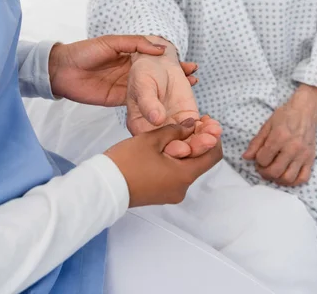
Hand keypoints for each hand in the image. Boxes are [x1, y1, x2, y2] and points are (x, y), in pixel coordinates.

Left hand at [49, 36, 197, 105]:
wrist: (61, 71)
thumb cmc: (84, 52)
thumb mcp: (111, 42)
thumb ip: (135, 44)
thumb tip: (160, 48)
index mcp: (132, 54)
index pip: (158, 58)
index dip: (173, 62)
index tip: (191, 66)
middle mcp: (133, 71)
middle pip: (159, 76)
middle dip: (176, 79)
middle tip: (194, 81)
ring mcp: (128, 87)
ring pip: (154, 91)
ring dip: (169, 94)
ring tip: (186, 97)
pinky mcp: (121, 101)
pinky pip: (140, 105)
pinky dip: (154, 107)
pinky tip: (167, 110)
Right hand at [105, 118, 223, 207]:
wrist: (102, 187)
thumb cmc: (126, 162)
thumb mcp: (151, 139)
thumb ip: (175, 129)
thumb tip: (192, 124)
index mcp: (184, 175)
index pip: (213, 155)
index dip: (213, 137)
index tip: (204, 123)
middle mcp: (182, 188)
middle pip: (199, 161)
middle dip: (196, 141)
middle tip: (188, 124)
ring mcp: (170, 194)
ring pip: (185, 167)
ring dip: (183, 150)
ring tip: (171, 133)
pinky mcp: (159, 194)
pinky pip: (173, 175)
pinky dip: (172, 160)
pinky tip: (161, 148)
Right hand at [126, 37, 218, 156]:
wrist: (157, 61)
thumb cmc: (143, 73)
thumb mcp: (142, 85)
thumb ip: (148, 102)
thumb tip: (155, 118)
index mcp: (140, 127)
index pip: (156, 145)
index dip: (170, 148)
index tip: (184, 149)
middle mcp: (157, 131)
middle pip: (176, 146)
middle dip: (194, 147)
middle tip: (208, 141)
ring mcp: (174, 126)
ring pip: (191, 140)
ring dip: (205, 139)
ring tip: (215, 132)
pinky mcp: (188, 118)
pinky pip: (199, 129)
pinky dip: (208, 129)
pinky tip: (214, 126)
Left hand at [243, 84, 316, 185]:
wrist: (306, 111)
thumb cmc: (285, 116)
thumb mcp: (267, 126)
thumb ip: (256, 142)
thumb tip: (246, 157)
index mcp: (279, 137)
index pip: (263, 159)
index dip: (257, 161)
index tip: (258, 157)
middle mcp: (292, 148)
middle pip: (274, 171)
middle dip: (264, 172)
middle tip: (262, 167)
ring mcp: (303, 155)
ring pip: (288, 178)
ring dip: (277, 179)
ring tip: (273, 172)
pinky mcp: (311, 159)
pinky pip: (303, 178)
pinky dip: (293, 182)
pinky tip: (285, 176)